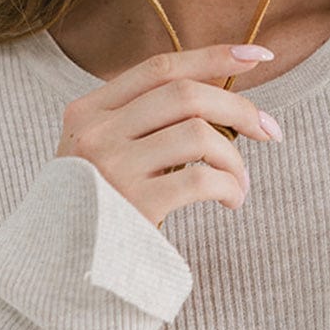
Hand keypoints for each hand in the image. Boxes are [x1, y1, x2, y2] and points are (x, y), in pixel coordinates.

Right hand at [55, 44, 283, 227]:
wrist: (59, 274)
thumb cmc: (96, 207)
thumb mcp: (102, 153)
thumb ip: (140, 120)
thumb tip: (218, 93)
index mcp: (88, 111)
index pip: (159, 68)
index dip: (213, 57)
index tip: (259, 55)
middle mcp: (96, 132)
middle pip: (185, 94)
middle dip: (239, 106)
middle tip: (270, 129)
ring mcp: (112, 168)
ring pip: (198, 134)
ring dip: (234, 157)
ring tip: (241, 182)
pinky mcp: (132, 206)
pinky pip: (200, 180)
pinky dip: (229, 186)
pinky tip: (232, 201)